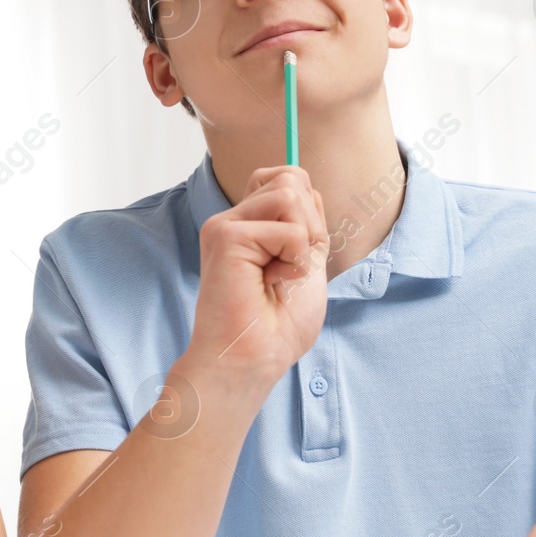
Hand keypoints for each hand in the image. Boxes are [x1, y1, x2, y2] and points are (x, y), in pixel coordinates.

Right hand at [180, 165, 329, 393]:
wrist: (253, 359)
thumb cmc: (278, 324)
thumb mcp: (306, 261)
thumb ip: (303, 222)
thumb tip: (304, 183)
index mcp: (247, 223)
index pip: (287, 177)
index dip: (309, 211)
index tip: (297, 255)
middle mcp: (232, 218)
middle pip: (292, 178)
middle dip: (310, 224)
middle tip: (290, 266)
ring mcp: (225, 224)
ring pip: (291, 194)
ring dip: (302, 241)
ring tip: (281, 274)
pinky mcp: (226, 236)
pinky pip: (289, 229)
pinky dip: (294, 260)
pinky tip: (272, 282)